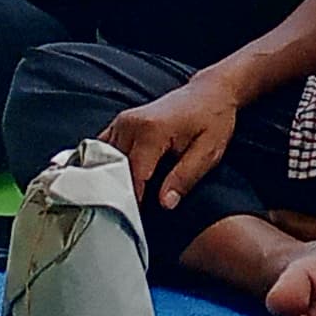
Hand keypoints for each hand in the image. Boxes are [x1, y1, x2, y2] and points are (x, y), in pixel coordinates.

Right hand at [103, 77, 240, 209]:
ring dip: (108, 182)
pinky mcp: (120, 123)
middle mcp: (130, 124)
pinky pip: (102, 149)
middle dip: (118, 195)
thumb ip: (184, 178)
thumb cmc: (213, 120)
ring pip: (103, 161)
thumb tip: (164, 204)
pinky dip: (104, 166)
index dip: (133, 202)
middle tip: (125, 218)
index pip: (133, 177)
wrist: (210, 92)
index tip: (135, 223)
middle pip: (113, 170)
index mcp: (152, 131)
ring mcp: (122, 121)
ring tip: (118, 202)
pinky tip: (111, 182)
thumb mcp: (208, 152)